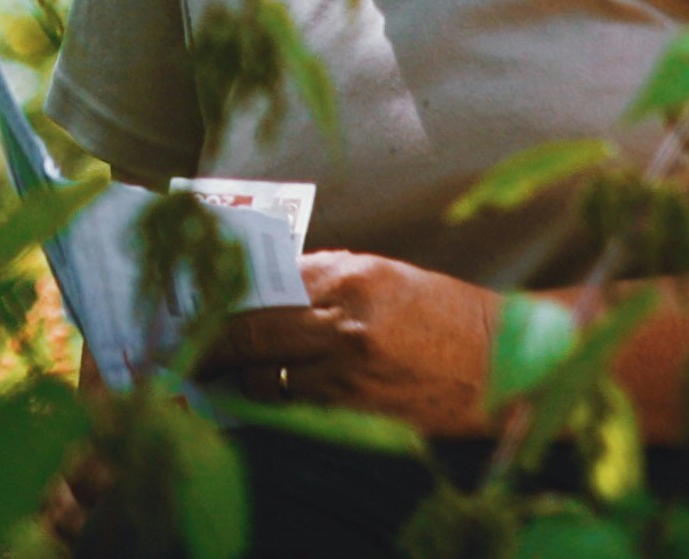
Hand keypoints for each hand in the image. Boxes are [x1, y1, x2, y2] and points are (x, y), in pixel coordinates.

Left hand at [206, 251, 503, 438]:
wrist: (503, 363)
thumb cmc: (444, 315)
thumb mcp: (384, 277)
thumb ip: (324, 281)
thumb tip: (266, 290)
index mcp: (351, 275)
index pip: (264, 284)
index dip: (223, 300)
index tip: (195, 309)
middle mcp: (346, 321)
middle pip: (251, 332)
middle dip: (210, 345)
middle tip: (185, 354)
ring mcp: (351, 372)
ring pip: (266, 379)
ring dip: (247, 380)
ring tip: (236, 377)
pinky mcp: (360, 413)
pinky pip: (297, 410)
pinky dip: (281, 405)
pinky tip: (276, 400)